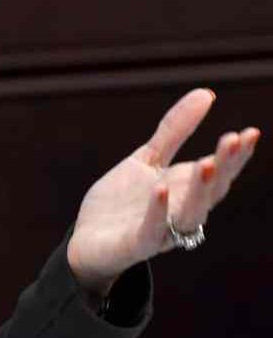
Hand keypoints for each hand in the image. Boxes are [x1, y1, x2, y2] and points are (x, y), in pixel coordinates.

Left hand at [66, 88, 259, 295]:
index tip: (250, 132)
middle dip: (224, 167)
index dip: (235, 155)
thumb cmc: (123, 201)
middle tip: (234, 140)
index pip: (218, 172)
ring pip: (189, 213)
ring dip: (200, 189)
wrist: (87, 240)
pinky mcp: (136, 244)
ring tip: (207, 162)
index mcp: (186, 190)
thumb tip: (207, 93)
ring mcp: (162, 230)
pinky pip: (151, 230)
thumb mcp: (148, 159)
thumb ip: (175, 130)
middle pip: (210, 191)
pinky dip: (158, 210)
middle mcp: (181, 211)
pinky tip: (161, 188)